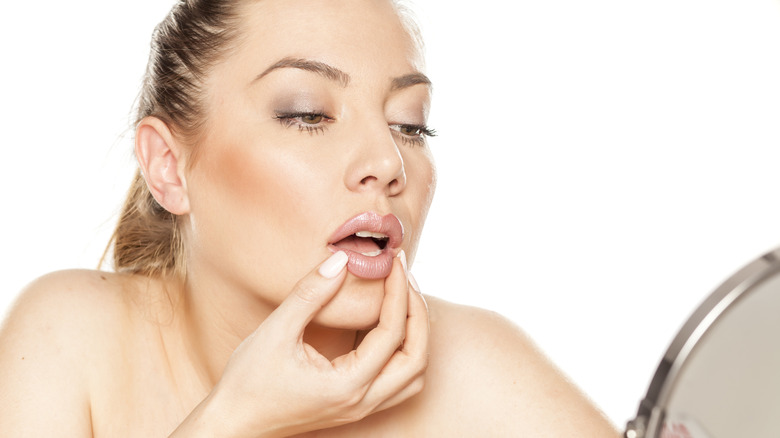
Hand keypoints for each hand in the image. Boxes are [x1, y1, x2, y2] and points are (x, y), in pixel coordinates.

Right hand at [172, 250, 428, 437]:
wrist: (233, 424)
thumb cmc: (248, 382)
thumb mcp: (275, 331)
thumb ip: (310, 294)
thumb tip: (342, 260)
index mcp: (348, 385)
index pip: (393, 333)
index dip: (399, 292)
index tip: (395, 261)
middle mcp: (362, 401)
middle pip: (416, 357)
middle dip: (417, 313)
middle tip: (404, 277)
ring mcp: (361, 408)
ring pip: (413, 375)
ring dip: (415, 336)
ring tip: (402, 298)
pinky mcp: (354, 406)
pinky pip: (398, 382)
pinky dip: (403, 351)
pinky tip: (386, 324)